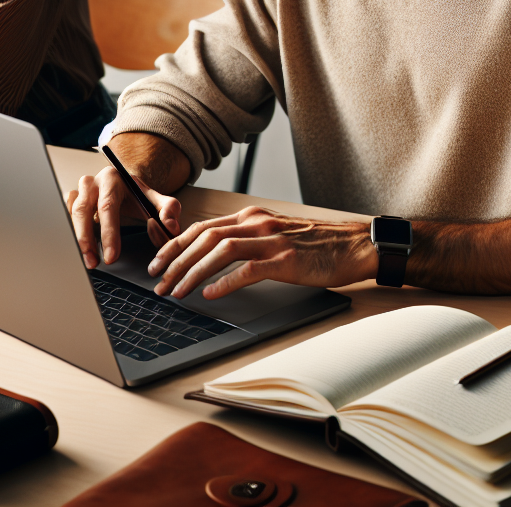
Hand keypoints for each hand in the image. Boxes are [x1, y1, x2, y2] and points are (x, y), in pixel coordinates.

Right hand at [67, 164, 181, 269]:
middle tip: (94, 263)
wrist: (122, 185)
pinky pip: (64, 218)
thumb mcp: (157, 199)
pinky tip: (79, 249)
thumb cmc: (137, 194)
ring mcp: (78, 192)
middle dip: (86, 239)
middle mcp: (91, 183)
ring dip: (77, 239)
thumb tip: (171, 227)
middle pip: (82, 211)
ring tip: (89, 261)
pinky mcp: (70, 202)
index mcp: (112, 178)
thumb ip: (169, 210)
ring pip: (71, 215)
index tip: (112, 256)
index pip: (107, 207)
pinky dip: (70, 234)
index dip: (108, 233)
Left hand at [147, 207, 376, 299]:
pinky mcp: (286, 259)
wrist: (353, 245)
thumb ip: (246, 240)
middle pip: (204, 237)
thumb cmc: (314, 245)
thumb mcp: (274, 234)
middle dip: (175, 260)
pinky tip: (211, 293)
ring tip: (178, 291)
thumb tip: (212, 258)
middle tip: (158, 282)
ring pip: (220, 250)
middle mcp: (256, 223)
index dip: (175, 245)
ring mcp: (271, 240)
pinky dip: (226, 281)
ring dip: (193, 271)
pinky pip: (249, 269)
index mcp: (250, 216)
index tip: (157, 263)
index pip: (201, 227)